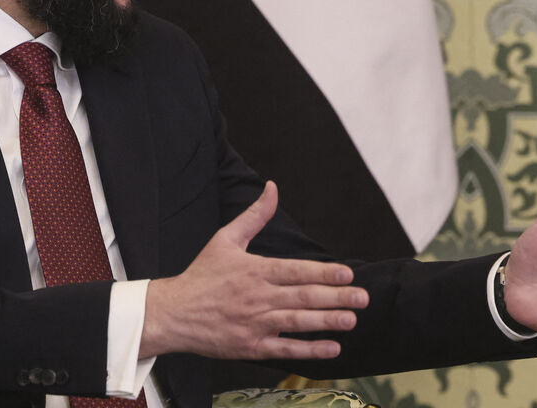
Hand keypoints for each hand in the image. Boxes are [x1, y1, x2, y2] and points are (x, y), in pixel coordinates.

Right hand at [140, 181, 368, 359]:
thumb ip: (254, 215)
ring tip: (352, 319)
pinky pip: (285, 350)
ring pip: (297, 323)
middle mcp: (257, 298)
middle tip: (363, 298)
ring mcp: (255, 324)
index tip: (348, 273)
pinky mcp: (251, 347)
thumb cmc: (202, 275)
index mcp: (254, 270)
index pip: (295, 271)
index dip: (324, 273)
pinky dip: (309, 349)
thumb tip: (272, 187)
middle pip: (303, 297)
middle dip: (336, 297)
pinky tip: (332, 347)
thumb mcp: (225, 239)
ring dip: (327, 322)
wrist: (173, 313)